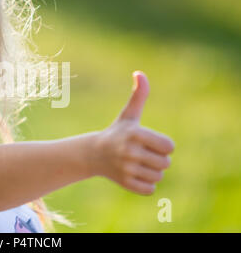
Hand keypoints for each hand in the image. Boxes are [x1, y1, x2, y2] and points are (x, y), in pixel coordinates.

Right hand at [94, 71, 174, 194]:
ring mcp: (126, 168)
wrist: (93, 154)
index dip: (162, 145)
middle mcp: (130, 151)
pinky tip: (133, 174)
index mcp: (135, 133)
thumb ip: (138, 95)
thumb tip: (140, 73)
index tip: (149, 143)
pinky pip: (149, 189)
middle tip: (142, 154)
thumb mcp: (128, 115)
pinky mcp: (124, 182)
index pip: (169, 146)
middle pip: (165, 163)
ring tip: (136, 164)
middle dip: (157, 160)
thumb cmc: (117, 132)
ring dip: (151, 172)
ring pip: (158, 177)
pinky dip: (145, 184)